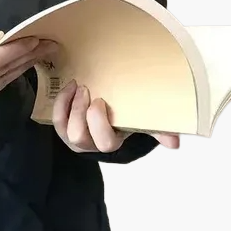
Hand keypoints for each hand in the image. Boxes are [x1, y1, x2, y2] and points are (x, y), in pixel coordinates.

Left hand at [52, 80, 179, 152]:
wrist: (109, 114)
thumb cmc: (126, 117)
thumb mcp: (143, 122)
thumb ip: (159, 129)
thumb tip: (175, 143)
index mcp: (112, 142)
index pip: (104, 142)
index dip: (98, 123)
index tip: (101, 101)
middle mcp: (90, 144)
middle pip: (78, 136)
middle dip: (80, 112)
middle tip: (87, 91)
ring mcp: (74, 136)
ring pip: (64, 128)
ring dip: (69, 105)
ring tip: (78, 87)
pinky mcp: (63, 127)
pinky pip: (56, 118)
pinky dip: (60, 102)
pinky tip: (70, 87)